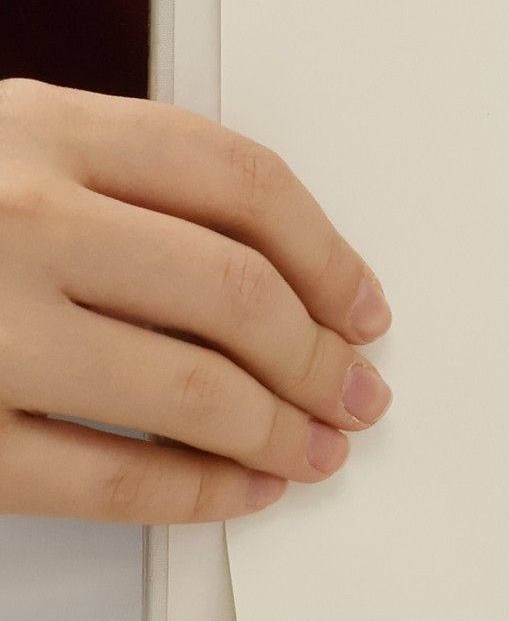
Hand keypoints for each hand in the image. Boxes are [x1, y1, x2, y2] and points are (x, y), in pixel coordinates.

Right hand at [0, 80, 391, 522]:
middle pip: (237, 291)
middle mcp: (18, 215)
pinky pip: (102, 476)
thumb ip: (122, 177)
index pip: (242, 184)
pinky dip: (192, 494)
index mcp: (43, 127)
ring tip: (314, 447)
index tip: (362, 303)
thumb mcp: (5, 144)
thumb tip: (284, 264)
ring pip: (189, 388)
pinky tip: (235, 493)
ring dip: (278, 428)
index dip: (327, 253)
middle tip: (355, 390)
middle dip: (319, 355)